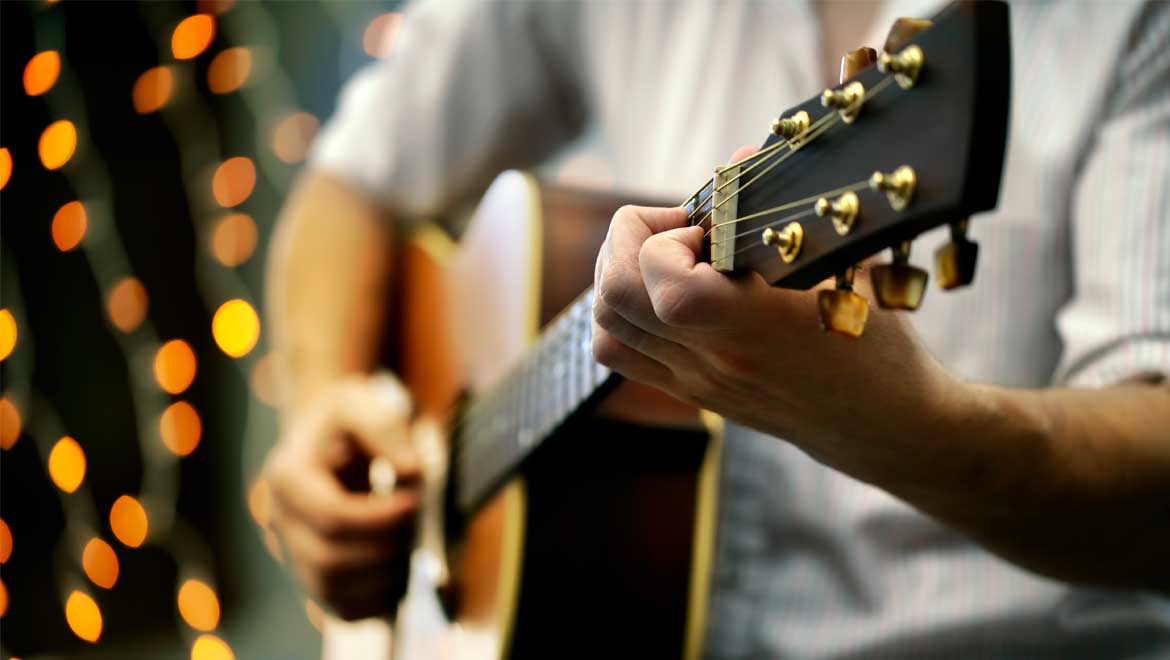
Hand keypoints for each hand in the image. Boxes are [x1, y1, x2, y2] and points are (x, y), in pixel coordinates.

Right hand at [264, 372, 421, 619]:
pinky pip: (344, 608)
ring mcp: (293, 553)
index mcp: (287, 477)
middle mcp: (281, 521)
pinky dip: (379, 598)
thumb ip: (386, 428)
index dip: (381, 518)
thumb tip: (411, 472)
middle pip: (331, 561)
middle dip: (386, 547)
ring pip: (335, 591)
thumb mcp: (361, 402)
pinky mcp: (315, 577)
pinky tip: (402, 568)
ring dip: (385, 576)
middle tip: (418, 522)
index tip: (415, 501)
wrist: (330, 437)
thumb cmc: (348, 417)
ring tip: (412, 543)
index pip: (331, 517)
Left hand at [591, 148, 965, 481]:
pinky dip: (621, 310)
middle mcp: (715, 356)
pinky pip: (616, 351)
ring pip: (606, 322)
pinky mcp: (689, 391)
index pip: (668, 287)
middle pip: (615, 296)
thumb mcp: (843, 264)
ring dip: (622, 271)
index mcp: (758, 324)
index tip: (704, 225)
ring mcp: (696, 379)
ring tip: (669, 255)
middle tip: (677, 230)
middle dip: (628, 241)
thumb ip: (785, 209)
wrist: (876, 420)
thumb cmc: (872, 335)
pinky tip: (663, 290)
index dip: (666, 238)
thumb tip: (741, 158)